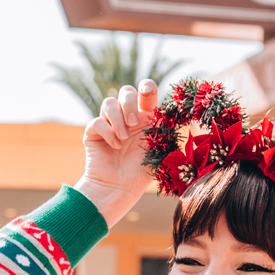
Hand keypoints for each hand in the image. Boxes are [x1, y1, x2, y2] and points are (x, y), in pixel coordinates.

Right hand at [76, 81, 158, 227]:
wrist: (120, 188)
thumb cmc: (141, 172)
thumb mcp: (160, 150)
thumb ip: (168, 132)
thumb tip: (181, 116)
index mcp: (145, 117)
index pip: (146, 92)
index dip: (146, 86)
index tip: (147, 92)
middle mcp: (127, 117)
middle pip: (125, 91)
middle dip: (129, 103)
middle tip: (134, 123)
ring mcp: (109, 123)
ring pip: (109, 102)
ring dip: (118, 118)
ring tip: (124, 138)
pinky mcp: (94, 132)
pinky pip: (97, 121)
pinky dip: (107, 132)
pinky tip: (114, 146)